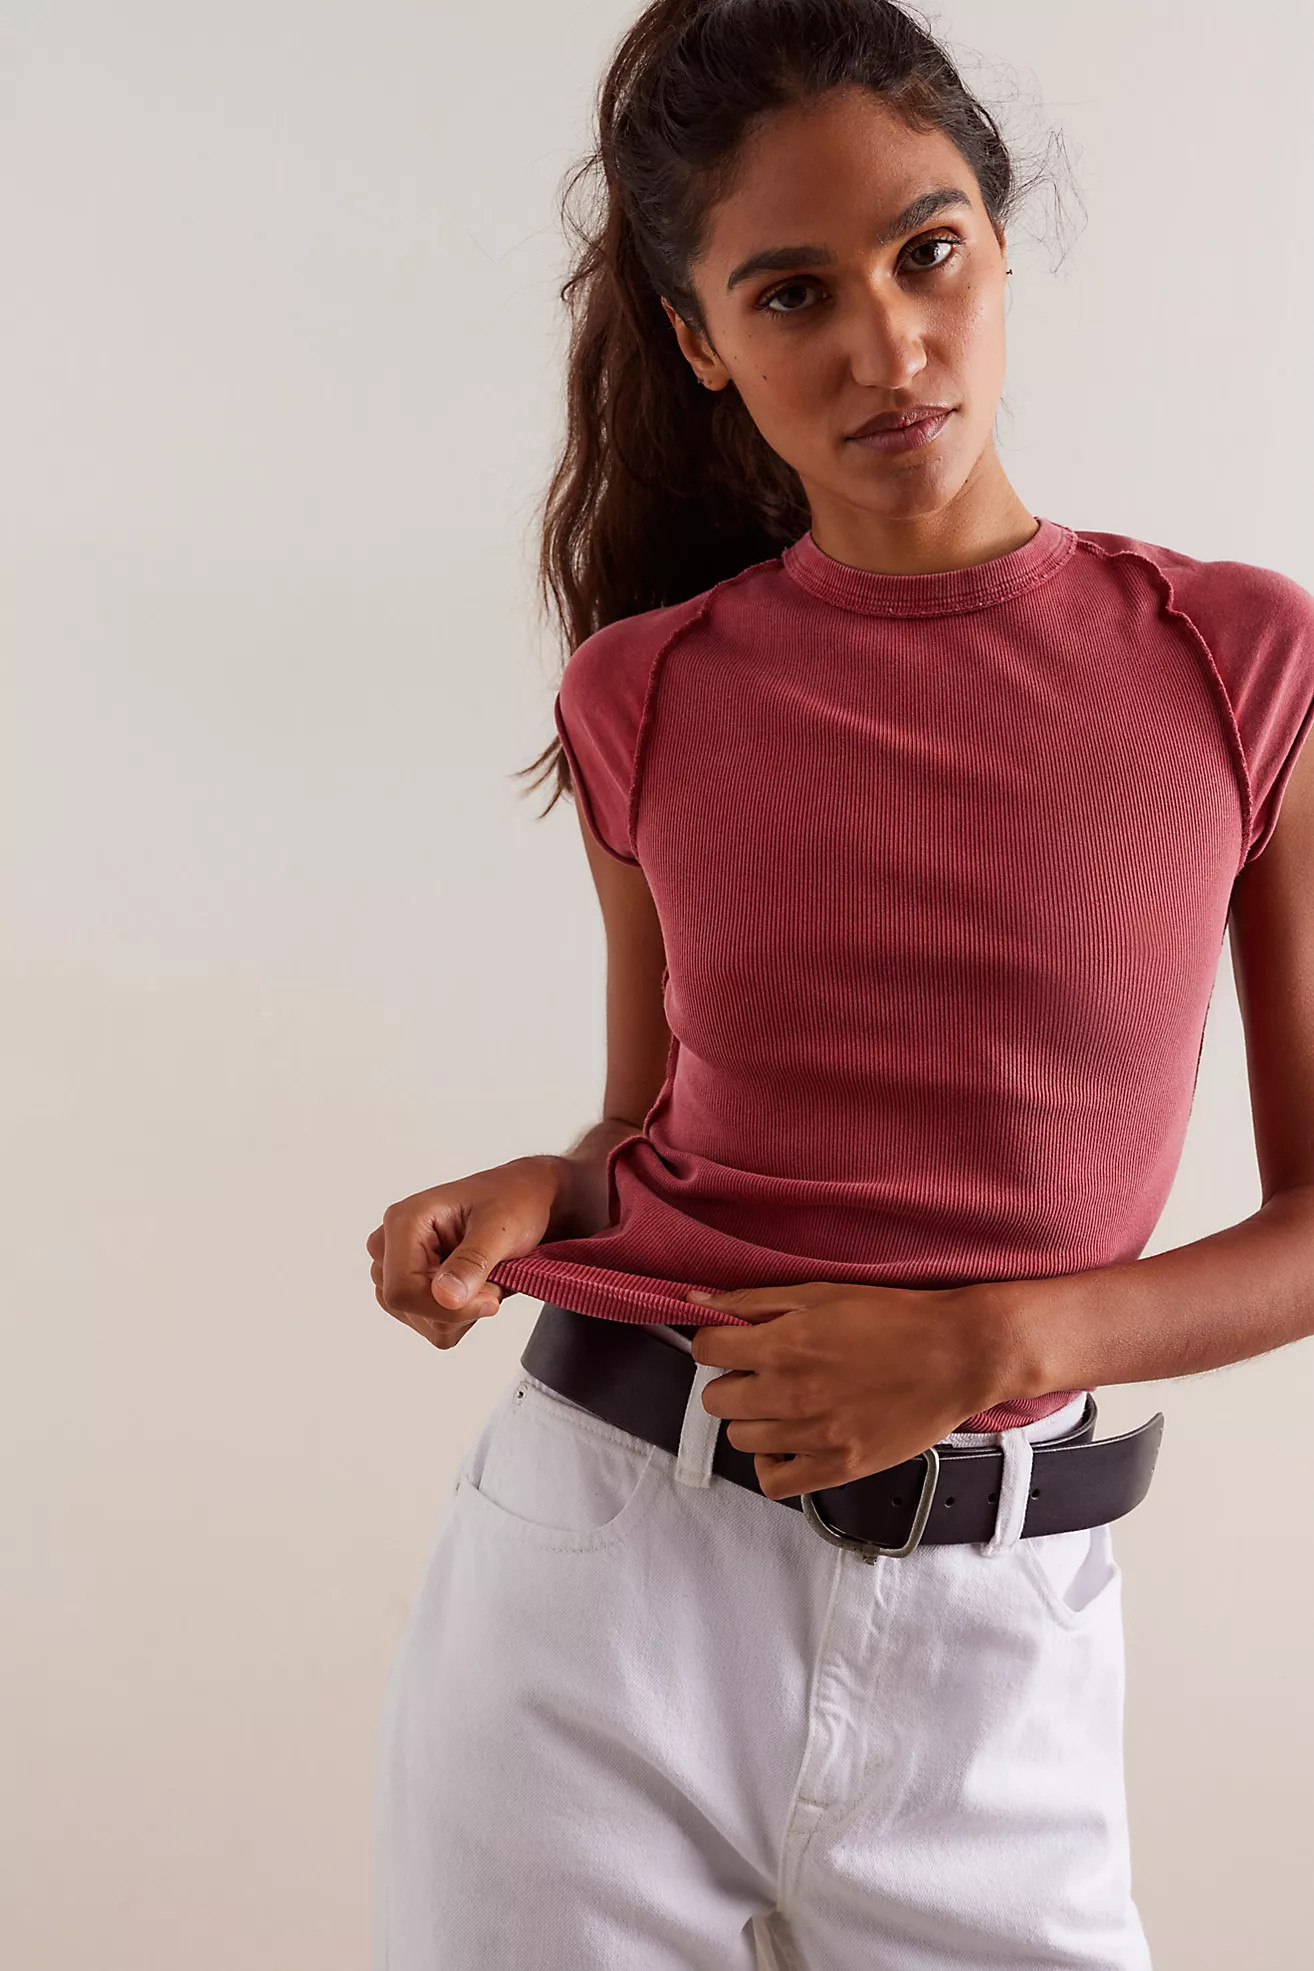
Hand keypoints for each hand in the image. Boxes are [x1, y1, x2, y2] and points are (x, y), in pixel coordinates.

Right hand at [366, 1155, 565, 1350]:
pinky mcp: (411, 1286)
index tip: (490, 1300)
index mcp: (404, 1221)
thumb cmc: (513, 1200)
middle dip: (460, 1307)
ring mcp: (397, 1268)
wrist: (523, 1199)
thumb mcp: (502, 1225)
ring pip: (422, 1321)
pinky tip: (475, 1286)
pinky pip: (431, 1324)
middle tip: (493, 1277)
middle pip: (409, 1308)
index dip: (445, 1308)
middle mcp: (391, 1244)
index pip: (402, 1290)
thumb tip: (446, 1296)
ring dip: (464, 1312)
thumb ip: (473, 1261)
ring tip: (485, 1277)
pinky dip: (461, 1315)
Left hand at [684, 1279, 1012, 1501]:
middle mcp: (792, 1394)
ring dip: (752, 1419)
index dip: (715, 1342)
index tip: (734, 1342)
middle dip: (731, 1381)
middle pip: (716, 1399)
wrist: (957, 1354)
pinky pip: (774, 1482)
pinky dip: (772, 1464)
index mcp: (783, 1345)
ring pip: (740, 1439)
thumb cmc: (893, 1317)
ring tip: (782, 1404)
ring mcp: (815, 1436)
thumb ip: (752, 1301)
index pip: (705, 1350)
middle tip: (761, 1372)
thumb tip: (694, 1301)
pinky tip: (789, 1441)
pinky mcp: (840, 1467)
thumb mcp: (820, 1293)